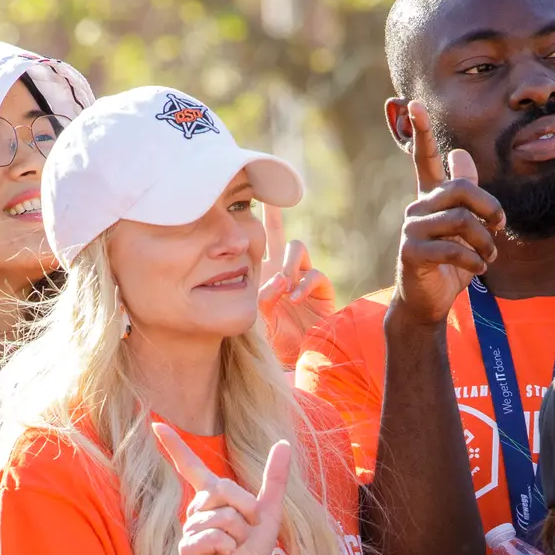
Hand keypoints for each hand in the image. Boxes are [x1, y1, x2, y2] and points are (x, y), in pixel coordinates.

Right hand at [153, 423, 289, 554]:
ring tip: (234, 548)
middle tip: (248, 530)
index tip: (156, 424)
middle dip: (247, 510)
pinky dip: (228, 547)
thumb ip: (274, 479)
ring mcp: (190, 528)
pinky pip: (214, 536)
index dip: (175, 446)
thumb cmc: (250, 551)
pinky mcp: (188, 548)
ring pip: (223, 516)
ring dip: (240, 535)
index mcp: (212, 497)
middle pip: (223, 489)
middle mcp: (197, 509)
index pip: (191, 466)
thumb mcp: (269, 512)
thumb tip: (283, 443)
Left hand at [258, 203, 335, 366]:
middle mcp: (282, 269)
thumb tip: (277, 280)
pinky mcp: (321, 288)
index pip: (252, 245)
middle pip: (275, 233)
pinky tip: (293, 297)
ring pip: (296, 248)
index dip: (246, 229)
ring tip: (282, 284)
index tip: (233, 209)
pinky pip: (314, 274)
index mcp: (262, 273)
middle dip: (271, 215)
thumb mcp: (260, 316)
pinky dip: (303, 284)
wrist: (297, 357)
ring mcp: (302, 275)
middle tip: (268, 197)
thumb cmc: (274, 339)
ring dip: (287, 263)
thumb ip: (263, 297)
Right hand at [390, 102, 503, 326]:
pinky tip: (478, 269)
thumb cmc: (448, 263)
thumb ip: (465, 194)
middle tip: (499, 228)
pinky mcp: (411, 252)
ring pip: (461, 219)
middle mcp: (417, 208)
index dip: (421, 132)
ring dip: (484, 241)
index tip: (414, 104)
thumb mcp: (463, 227)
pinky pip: (452, 247)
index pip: (423, 159)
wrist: (427, 302)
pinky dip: (473, 260)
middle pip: (460, 188)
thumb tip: (459, 153)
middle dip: (489, 207)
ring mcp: (411, 230)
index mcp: (429, 198)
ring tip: (489, 256)